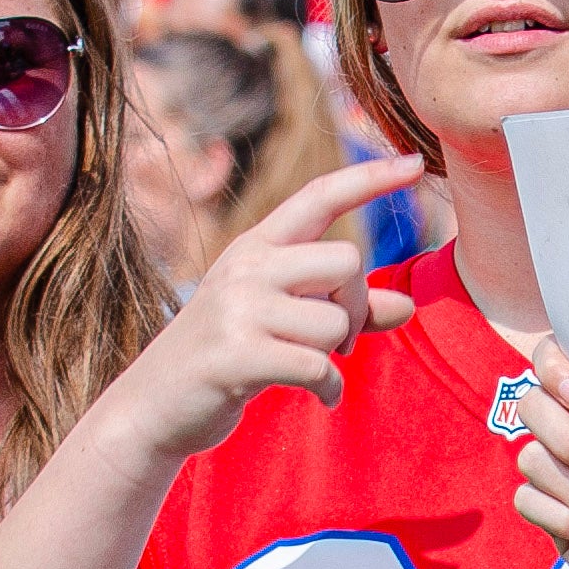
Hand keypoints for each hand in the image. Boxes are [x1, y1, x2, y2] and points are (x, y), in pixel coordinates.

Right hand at [96, 158, 425, 468]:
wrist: (153, 405)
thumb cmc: (228, 357)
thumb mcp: (281, 321)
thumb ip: (343, 310)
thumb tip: (407, 307)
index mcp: (256, 247)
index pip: (319, 198)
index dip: (370, 179)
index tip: (415, 162)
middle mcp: (246, 267)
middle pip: (345, 261)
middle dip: (356, 306)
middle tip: (339, 340)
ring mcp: (237, 309)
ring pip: (335, 321)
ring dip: (336, 355)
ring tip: (310, 368)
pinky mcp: (236, 355)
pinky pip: (317, 366)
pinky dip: (329, 389)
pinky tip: (319, 397)